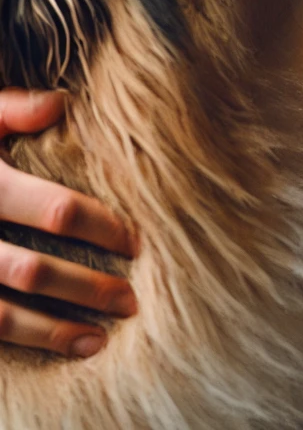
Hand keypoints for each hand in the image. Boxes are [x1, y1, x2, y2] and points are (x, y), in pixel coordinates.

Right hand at [0, 89, 136, 356]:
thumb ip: (13, 109)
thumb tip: (62, 103)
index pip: (55, 211)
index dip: (101, 227)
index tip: (136, 243)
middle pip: (33, 270)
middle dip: (86, 288)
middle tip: (131, 300)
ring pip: (1, 313)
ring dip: (52, 331)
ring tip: (99, 340)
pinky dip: (17, 344)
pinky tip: (48, 352)